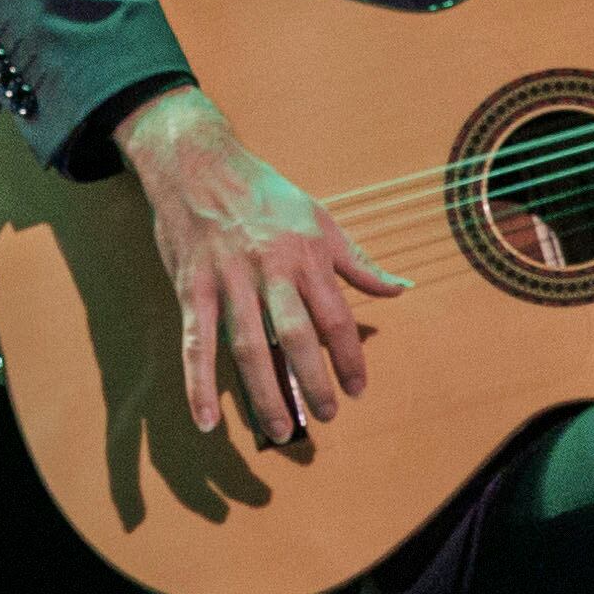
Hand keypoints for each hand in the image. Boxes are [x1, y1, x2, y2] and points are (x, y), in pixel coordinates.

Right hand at [114, 84, 410, 439]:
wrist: (198, 163)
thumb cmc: (262, 193)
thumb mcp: (319, 218)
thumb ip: (357, 262)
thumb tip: (401, 289)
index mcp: (306, 254)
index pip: (336, 317)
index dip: (350, 358)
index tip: (358, 388)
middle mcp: (270, 269)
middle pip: (297, 337)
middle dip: (314, 381)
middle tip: (327, 415)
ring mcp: (228, 280)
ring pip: (249, 347)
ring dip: (266, 393)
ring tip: (282, 430)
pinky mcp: (192, 288)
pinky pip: (196, 343)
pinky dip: (198, 384)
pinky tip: (207, 420)